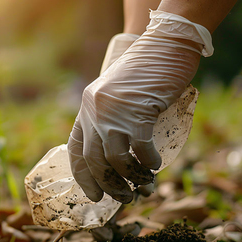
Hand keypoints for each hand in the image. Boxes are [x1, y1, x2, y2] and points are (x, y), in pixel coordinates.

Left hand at [69, 11, 211, 202]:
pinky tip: (155, 167)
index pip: (75, 150)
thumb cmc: (149, 69)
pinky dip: (147, 163)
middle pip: (94, 161)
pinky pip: (139, 149)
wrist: (166, 42)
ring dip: (130, 180)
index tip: (95, 195)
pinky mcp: (138, 110)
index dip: (84, 177)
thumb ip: (114, 116)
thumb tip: (120, 154)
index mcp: (87, 107)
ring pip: (115, 160)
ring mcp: (114, 111)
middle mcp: (95, 110)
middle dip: (109, 186)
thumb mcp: (121, 93)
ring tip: (144, 188)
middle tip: (126, 199)